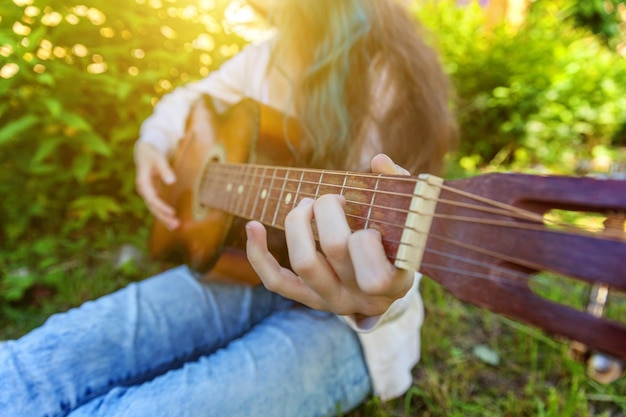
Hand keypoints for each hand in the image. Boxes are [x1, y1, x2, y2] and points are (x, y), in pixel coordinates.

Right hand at [134, 141, 178, 229]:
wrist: (144, 153)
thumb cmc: (152, 155)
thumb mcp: (158, 159)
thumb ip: (164, 169)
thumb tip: (172, 181)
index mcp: (142, 182)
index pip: (151, 198)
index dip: (161, 206)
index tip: (171, 213)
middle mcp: (143, 190)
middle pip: (152, 207)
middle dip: (163, 216)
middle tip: (175, 225)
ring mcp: (147, 193)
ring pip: (154, 209)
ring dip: (164, 219)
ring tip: (175, 227)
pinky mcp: (152, 195)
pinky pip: (157, 207)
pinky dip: (164, 215)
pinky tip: (171, 223)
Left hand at [245, 153, 414, 316]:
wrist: (389, 284)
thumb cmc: (400, 244)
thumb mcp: (410, 220)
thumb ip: (402, 188)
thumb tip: (379, 161)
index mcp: (394, 284)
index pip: (374, 266)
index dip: (366, 238)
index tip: (372, 227)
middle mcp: (361, 298)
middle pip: (335, 248)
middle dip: (328, 210)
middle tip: (331, 199)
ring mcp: (332, 301)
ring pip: (304, 262)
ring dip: (298, 224)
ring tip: (305, 205)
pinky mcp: (309, 300)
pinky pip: (277, 281)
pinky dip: (260, 254)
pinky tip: (253, 226)